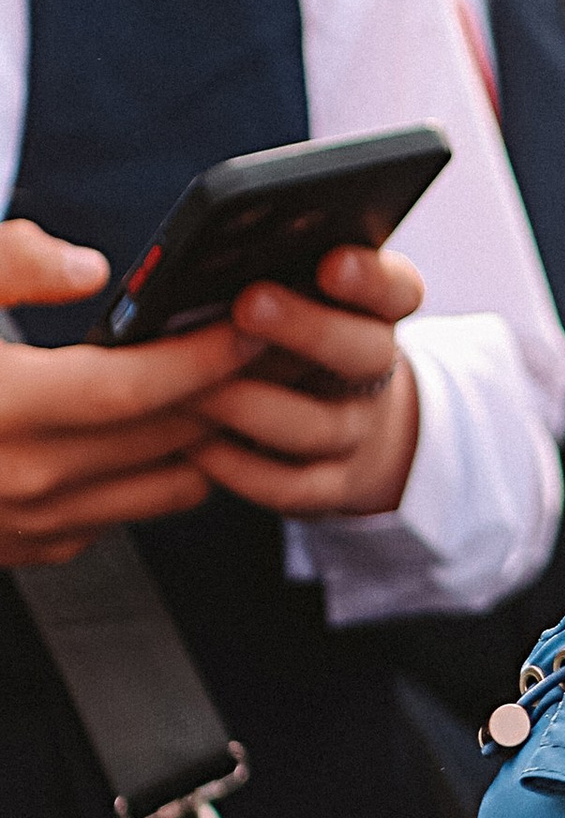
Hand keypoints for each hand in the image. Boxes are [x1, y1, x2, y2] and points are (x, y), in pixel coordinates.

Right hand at [0, 217, 248, 562]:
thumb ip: (6, 266)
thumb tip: (87, 268)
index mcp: (0, 410)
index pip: (134, 390)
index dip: (205, 354)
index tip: (255, 317)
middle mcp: (19, 480)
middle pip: (164, 440)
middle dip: (233, 391)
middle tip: (283, 341)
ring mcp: (22, 526)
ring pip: (156, 491)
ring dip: (205, 439)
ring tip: (240, 383)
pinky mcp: (20, 551)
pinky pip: (115, 518)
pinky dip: (153, 478)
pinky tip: (166, 432)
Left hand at [193, 244, 424, 521]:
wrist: (354, 427)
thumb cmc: (302, 342)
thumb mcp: (310, 300)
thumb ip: (281, 273)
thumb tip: (216, 254)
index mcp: (377, 312)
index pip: (398, 290)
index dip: (370, 279)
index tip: (332, 261)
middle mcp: (374, 371)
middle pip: (364, 351)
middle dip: (306, 328)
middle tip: (249, 304)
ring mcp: (356, 432)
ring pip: (319, 425)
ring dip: (254, 404)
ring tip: (196, 385)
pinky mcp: (330, 486)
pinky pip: (290, 485)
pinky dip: (240, 467)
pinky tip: (196, 444)